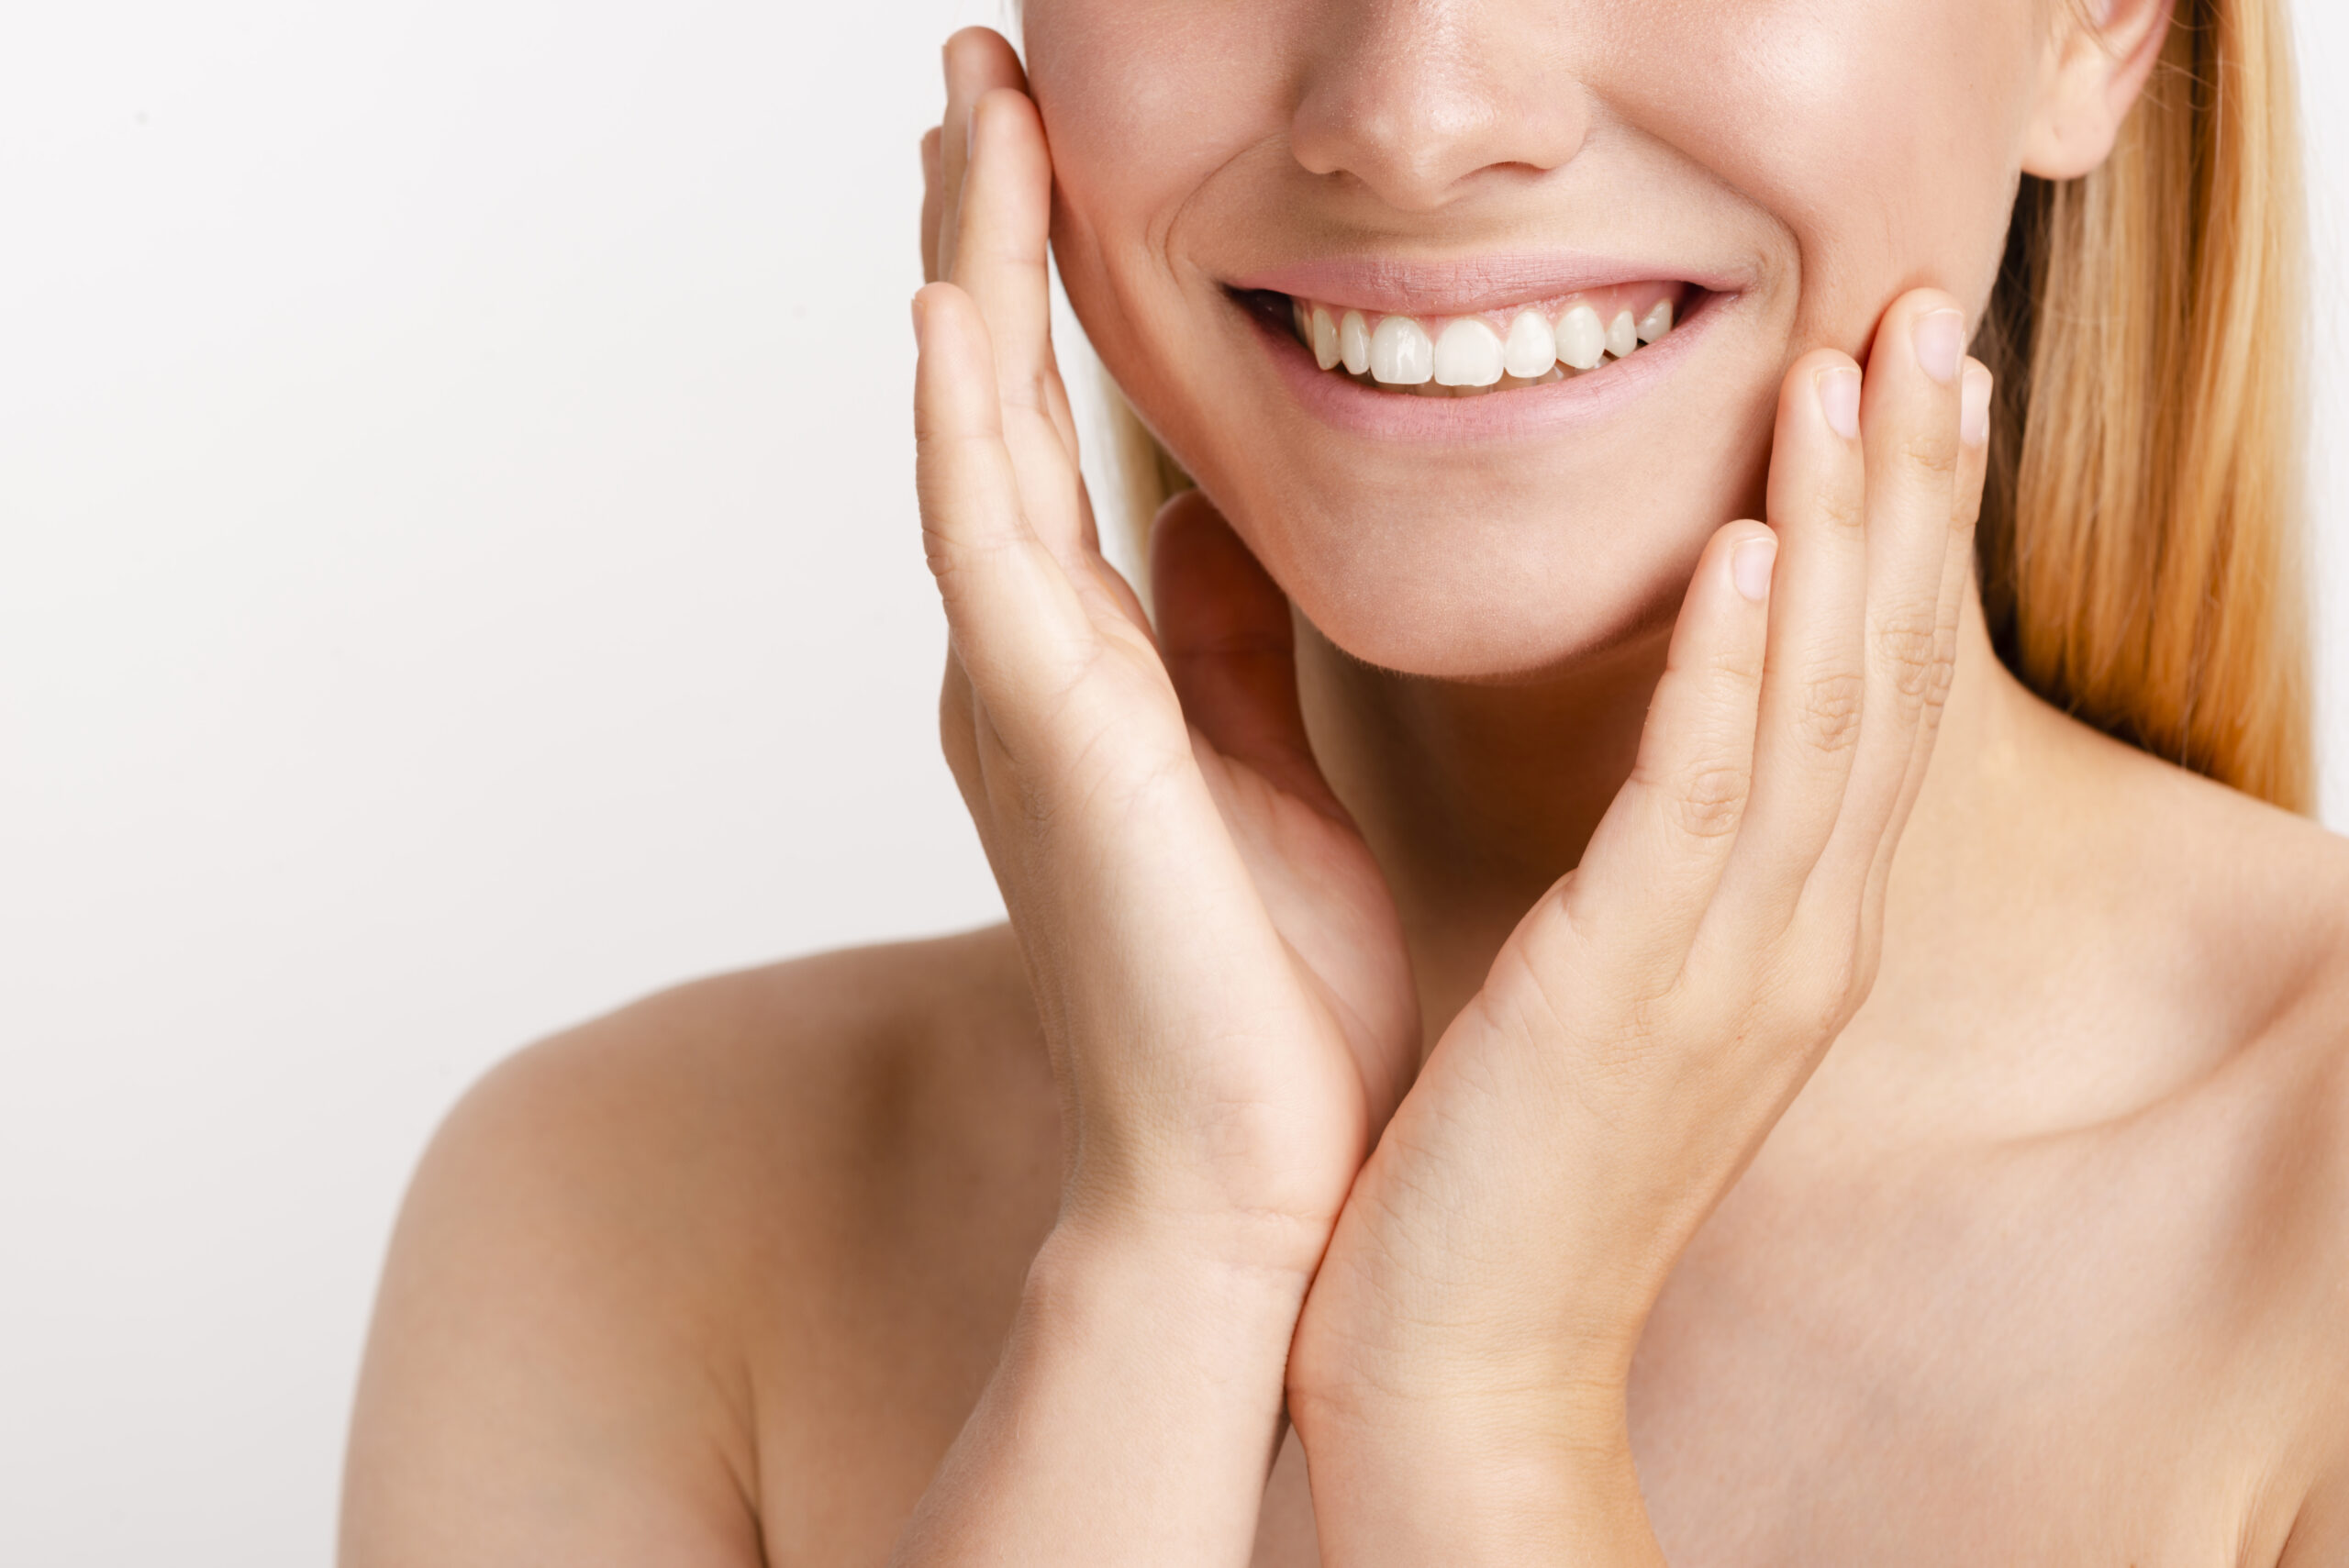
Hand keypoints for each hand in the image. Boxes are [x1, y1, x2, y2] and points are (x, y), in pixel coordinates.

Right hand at [913, 29, 1417, 1281]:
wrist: (1259, 1180)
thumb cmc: (1268, 1001)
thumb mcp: (1258, 773)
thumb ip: (1219, 645)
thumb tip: (1214, 522)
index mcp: (1091, 675)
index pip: (1055, 437)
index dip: (1042, 289)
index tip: (1048, 154)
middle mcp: (1031, 668)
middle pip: (992, 404)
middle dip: (985, 233)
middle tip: (978, 78)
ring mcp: (1022, 700)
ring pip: (973, 439)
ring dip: (967, 271)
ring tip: (965, 111)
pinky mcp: (1046, 744)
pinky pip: (988, 554)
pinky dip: (965, 426)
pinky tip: (952, 303)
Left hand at [1287, 293, 1992, 1558]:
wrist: (1465, 1362)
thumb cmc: (1508, 1168)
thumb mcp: (1606, 991)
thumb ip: (1644, 863)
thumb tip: (1636, 743)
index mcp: (1785, 934)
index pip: (1869, 696)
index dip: (1903, 532)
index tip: (1908, 388)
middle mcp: (1794, 940)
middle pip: (1886, 671)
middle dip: (1912, 486)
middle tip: (1929, 312)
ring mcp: (1731, 969)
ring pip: (1820, 710)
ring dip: (1844, 527)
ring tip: (1856, 367)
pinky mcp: (1630, 992)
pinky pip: (1700, 805)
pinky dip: (1734, 672)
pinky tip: (1751, 550)